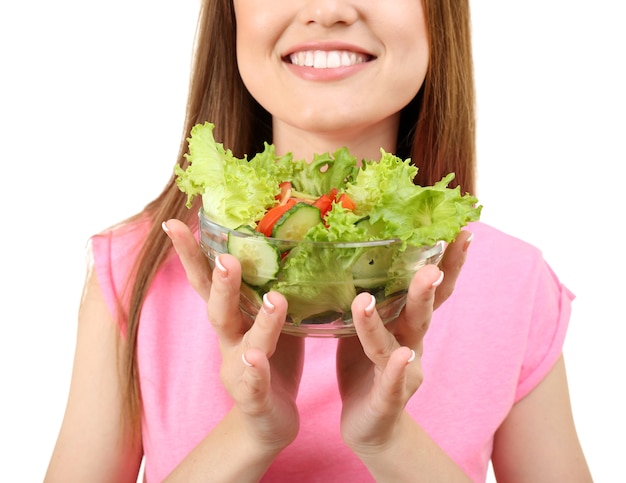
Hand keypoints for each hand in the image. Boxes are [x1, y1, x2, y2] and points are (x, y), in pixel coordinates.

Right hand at [164, 219, 303, 451]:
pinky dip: (255, 373)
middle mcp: (229, 342)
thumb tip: (290, 243)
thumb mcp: (271, 320)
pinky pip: (254, 386)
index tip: (174, 224)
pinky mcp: (255, 398)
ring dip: (260, 321)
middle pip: (218, 309)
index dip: (191, 255)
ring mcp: (239, 371)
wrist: (266, 422)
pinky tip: (255, 361)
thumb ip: (272, 287)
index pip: (208, 282)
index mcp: (233, 319)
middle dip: (219, 283)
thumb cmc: (270, 361)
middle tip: (224, 257)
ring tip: (275, 299)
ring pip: (245, 345)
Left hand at [336, 230, 472, 453]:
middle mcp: (412, 344)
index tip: (463, 229)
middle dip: (438, 276)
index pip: (429, 289)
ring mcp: (403, 371)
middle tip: (451, 243)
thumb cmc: (366, 369)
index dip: (447, 261)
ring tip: (424, 276)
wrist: (369, 426)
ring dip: (418, 305)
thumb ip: (367, 298)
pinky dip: (399, 369)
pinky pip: (393, 382)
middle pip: (426, 307)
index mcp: (404, 325)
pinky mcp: (388, 398)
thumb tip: (351, 255)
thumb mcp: (364, 328)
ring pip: (408, 335)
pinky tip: (405, 355)